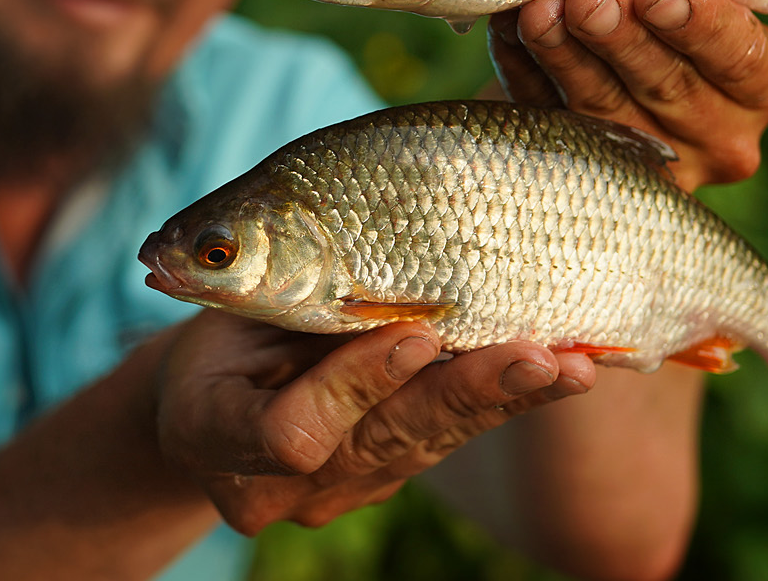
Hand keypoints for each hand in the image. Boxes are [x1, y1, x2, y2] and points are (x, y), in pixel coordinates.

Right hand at [154, 311, 592, 535]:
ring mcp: (332, 495)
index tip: (409, 334)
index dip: (354, 387)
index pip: (294, 435)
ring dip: (502, 400)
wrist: (197, 405)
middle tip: (533, 356)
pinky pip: (442, 440)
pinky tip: (556, 373)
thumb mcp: (216, 303)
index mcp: (213, 435)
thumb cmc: (206, 330)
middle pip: (383, 444)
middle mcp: (276, 488)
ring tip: (569, 365)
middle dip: (465, 393)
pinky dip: (498, 401)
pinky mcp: (378, 483)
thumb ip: (274, 299)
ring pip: (426, 445)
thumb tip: (368, 272)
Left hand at [486, 0, 767, 191]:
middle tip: (589, 0)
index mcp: (761, 88)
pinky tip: (509, 32)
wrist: (613, 80)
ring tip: (540, 14)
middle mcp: (719, 136)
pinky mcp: (587, 170)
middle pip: (668, 85)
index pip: (742, 58)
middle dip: (622, 39)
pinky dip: (525, 72)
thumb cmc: (665, 27)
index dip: (699, 25)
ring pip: (604, 108)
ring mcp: (651, 164)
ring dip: (566, 56)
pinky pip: (550, 119)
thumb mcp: (693, 5)